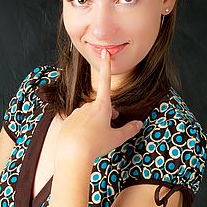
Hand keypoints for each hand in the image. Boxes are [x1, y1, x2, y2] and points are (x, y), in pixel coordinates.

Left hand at [55, 48, 143, 163]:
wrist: (72, 153)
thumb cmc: (95, 144)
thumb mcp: (116, 138)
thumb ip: (129, 130)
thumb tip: (139, 124)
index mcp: (101, 106)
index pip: (105, 82)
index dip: (107, 66)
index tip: (105, 53)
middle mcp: (87, 106)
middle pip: (100, 106)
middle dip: (106, 113)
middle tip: (111, 124)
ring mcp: (76, 113)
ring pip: (88, 115)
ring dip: (94, 121)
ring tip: (96, 137)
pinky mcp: (67, 121)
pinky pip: (78, 123)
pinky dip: (83, 130)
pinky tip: (84, 141)